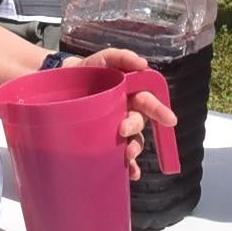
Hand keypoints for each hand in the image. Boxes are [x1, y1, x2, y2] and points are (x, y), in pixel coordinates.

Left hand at [70, 45, 173, 177]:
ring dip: (134, 149)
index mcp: (131, 93)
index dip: (159, 110)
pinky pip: (121, 156)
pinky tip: (130, 174)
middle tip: (123, 130)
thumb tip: (142, 63)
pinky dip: (130, 167)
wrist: (62, 84)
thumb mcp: (103, 59)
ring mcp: (117, 127)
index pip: (149, 101)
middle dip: (135, 127)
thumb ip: (121, 56)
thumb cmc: (88, 71)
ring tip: (127, 155)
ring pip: (134, 140)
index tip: (169, 120)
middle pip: (140, 122)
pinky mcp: (106, 141)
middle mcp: (127, 111)